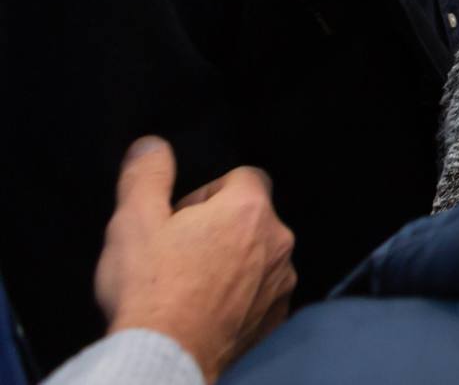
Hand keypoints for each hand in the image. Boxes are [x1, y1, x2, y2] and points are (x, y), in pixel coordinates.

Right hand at [96, 138, 295, 382]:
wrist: (165, 355)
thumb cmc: (150, 289)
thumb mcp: (134, 220)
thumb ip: (147, 175)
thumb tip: (152, 146)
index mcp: (249, 210)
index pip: (243, 177)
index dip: (208, 193)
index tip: (179, 218)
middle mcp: (277, 242)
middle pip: (251, 217)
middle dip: (218, 227)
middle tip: (177, 252)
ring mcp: (281, 282)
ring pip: (258, 256)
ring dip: (231, 261)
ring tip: (188, 284)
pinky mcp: (275, 316)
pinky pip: (260, 292)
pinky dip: (239, 295)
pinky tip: (205, 308)